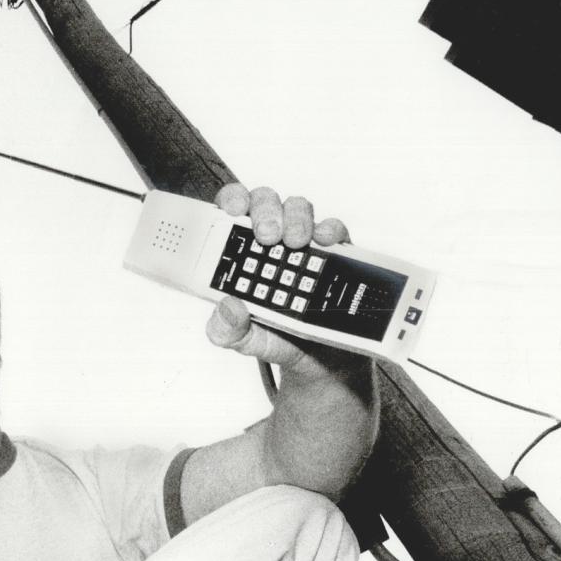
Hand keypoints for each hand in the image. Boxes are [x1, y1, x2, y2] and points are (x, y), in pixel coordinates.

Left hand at [206, 184, 355, 377]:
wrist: (320, 358)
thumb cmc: (276, 340)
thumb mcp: (245, 341)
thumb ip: (226, 329)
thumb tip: (227, 307)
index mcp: (240, 256)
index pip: (230, 214)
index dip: (230, 201)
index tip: (231, 209)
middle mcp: (270, 243)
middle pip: (264, 202)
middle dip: (264, 210)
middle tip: (267, 234)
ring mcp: (302, 245)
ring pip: (297, 208)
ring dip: (295, 218)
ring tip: (294, 242)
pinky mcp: (334, 253)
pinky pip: (332, 229)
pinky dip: (328, 229)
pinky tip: (323, 241)